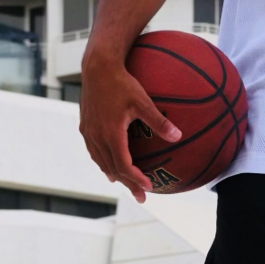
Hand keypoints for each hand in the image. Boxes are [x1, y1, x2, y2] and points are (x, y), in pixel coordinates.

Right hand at [80, 54, 180, 203]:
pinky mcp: (85, 126)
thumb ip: (159, 121)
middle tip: (141, 196)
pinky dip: (103, 162)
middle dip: (128, 184)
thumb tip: (179, 136)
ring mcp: (89, 132)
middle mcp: (96, 136)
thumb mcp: (143, 101)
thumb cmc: (122, 82)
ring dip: (115, 175)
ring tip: (125, 184)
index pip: (123, 165)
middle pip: (112, 169)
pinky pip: (94, 151)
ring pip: (101, 161)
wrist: (97, 67)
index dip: (135, 179)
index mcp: (110, 134)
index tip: (149, 187)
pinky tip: (109, 165)